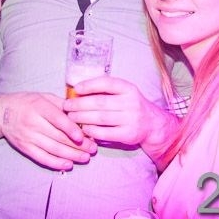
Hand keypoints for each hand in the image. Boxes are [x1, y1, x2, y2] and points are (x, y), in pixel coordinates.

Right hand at [0, 92, 96, 170]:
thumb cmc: (28, 103)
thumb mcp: (44, 97)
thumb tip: (82, 111)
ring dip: (71, 155)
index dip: (71, 129)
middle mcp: (33, 122)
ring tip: (85, 157)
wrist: (2, 113)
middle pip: (58, 137)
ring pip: (52, 149)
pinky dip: (56, 163)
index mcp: (39, 106)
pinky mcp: (25, 148)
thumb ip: (62, 104)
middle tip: (92, 148)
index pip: (57, 119)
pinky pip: (42, 158)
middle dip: (78, 145)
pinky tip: (68, 164)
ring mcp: (28, 137)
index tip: (84, 136)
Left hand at [63, 76, 177, 149]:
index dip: (90, 85)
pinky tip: (83, 128)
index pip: (107, 83)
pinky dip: (92, 131)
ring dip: (82, 117)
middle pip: (100, 102)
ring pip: (101, 118)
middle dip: (80, 104)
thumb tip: (78, 89)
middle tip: (67, 106)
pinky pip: (106, 133)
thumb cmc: (131, 105)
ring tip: (70, 117)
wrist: (152, 124)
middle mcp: (131, 102)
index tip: (76, 88)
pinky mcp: (128, 134)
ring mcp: (131, 119)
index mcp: (128, 88)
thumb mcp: (124, 92)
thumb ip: (106, 90)